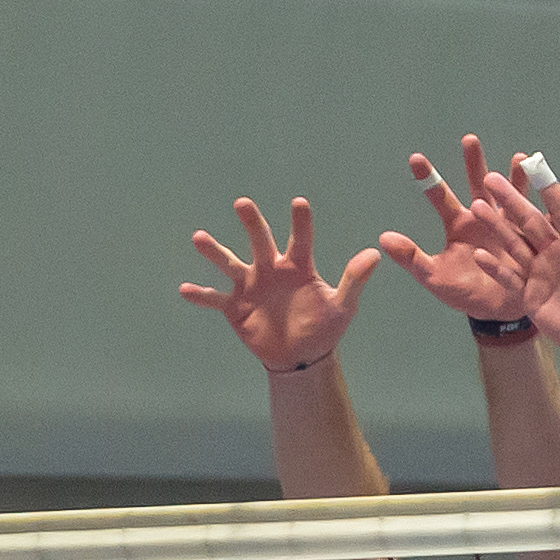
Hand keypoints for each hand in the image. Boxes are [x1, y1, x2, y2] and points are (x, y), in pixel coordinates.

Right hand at [180, 197, 379, 372]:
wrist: (301, 355)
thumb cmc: (323, 327)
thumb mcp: (342, 306)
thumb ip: (353, 280)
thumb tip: (374, 255)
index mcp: (298, 265)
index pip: (300, 238)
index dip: (300, 221)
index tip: (299, 203)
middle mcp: (270, 268)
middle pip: (260, 241)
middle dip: (252, 223)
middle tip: (243, 204)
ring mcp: (250, 285)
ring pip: (230, 263)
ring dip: (215, 251)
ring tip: (200, 238)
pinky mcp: (234, 306)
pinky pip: (214, 298)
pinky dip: (200, 294)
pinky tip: (184, 288)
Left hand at [378, 136, 529, 321]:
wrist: (495, 311)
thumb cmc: (463, 292)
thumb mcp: (434, 277)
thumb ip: (411, 258)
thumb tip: (383, 238)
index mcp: (458, 224)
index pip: (440, 196)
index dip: (428, 178)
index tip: (415, 158)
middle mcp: (483, 218)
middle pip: (478, 186)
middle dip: (474, 164)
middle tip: (469, 140)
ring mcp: (507, 226)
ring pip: (509, 197)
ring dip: (513, 179)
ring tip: (518, 158)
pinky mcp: (528, 239)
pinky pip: (534, 221)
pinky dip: (539, 206)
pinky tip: (546, 191)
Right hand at [461, 171, 559, 372]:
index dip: (546, 186)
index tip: (531, 161)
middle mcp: (556, 251)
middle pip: (530, 220)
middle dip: (511, 200)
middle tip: (489, 178)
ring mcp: (541, 272)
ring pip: (514, 244)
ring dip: (496, 227)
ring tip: (477, 207)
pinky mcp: (531, 295)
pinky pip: (510, 279)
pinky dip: (495, 268)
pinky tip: (480, 255)